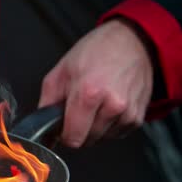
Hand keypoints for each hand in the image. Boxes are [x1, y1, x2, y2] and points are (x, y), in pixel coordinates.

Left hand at [38, 18, 153, 147]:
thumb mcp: (62, 70)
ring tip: (98, 102)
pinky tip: (110, 104)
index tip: (64, 126)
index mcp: (88, 94)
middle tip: (81, 107)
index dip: (64, 135)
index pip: (73, 138)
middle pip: (87, 140)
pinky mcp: (137, 118)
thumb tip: (43, 125)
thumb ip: (48, 102)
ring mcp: (127, 113)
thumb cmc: (97, 52)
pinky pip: (117, 133)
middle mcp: (112, 105)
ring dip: (96, 126)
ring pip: (102, 138)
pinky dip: (110, 124)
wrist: (132, 41)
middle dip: (80, 128)